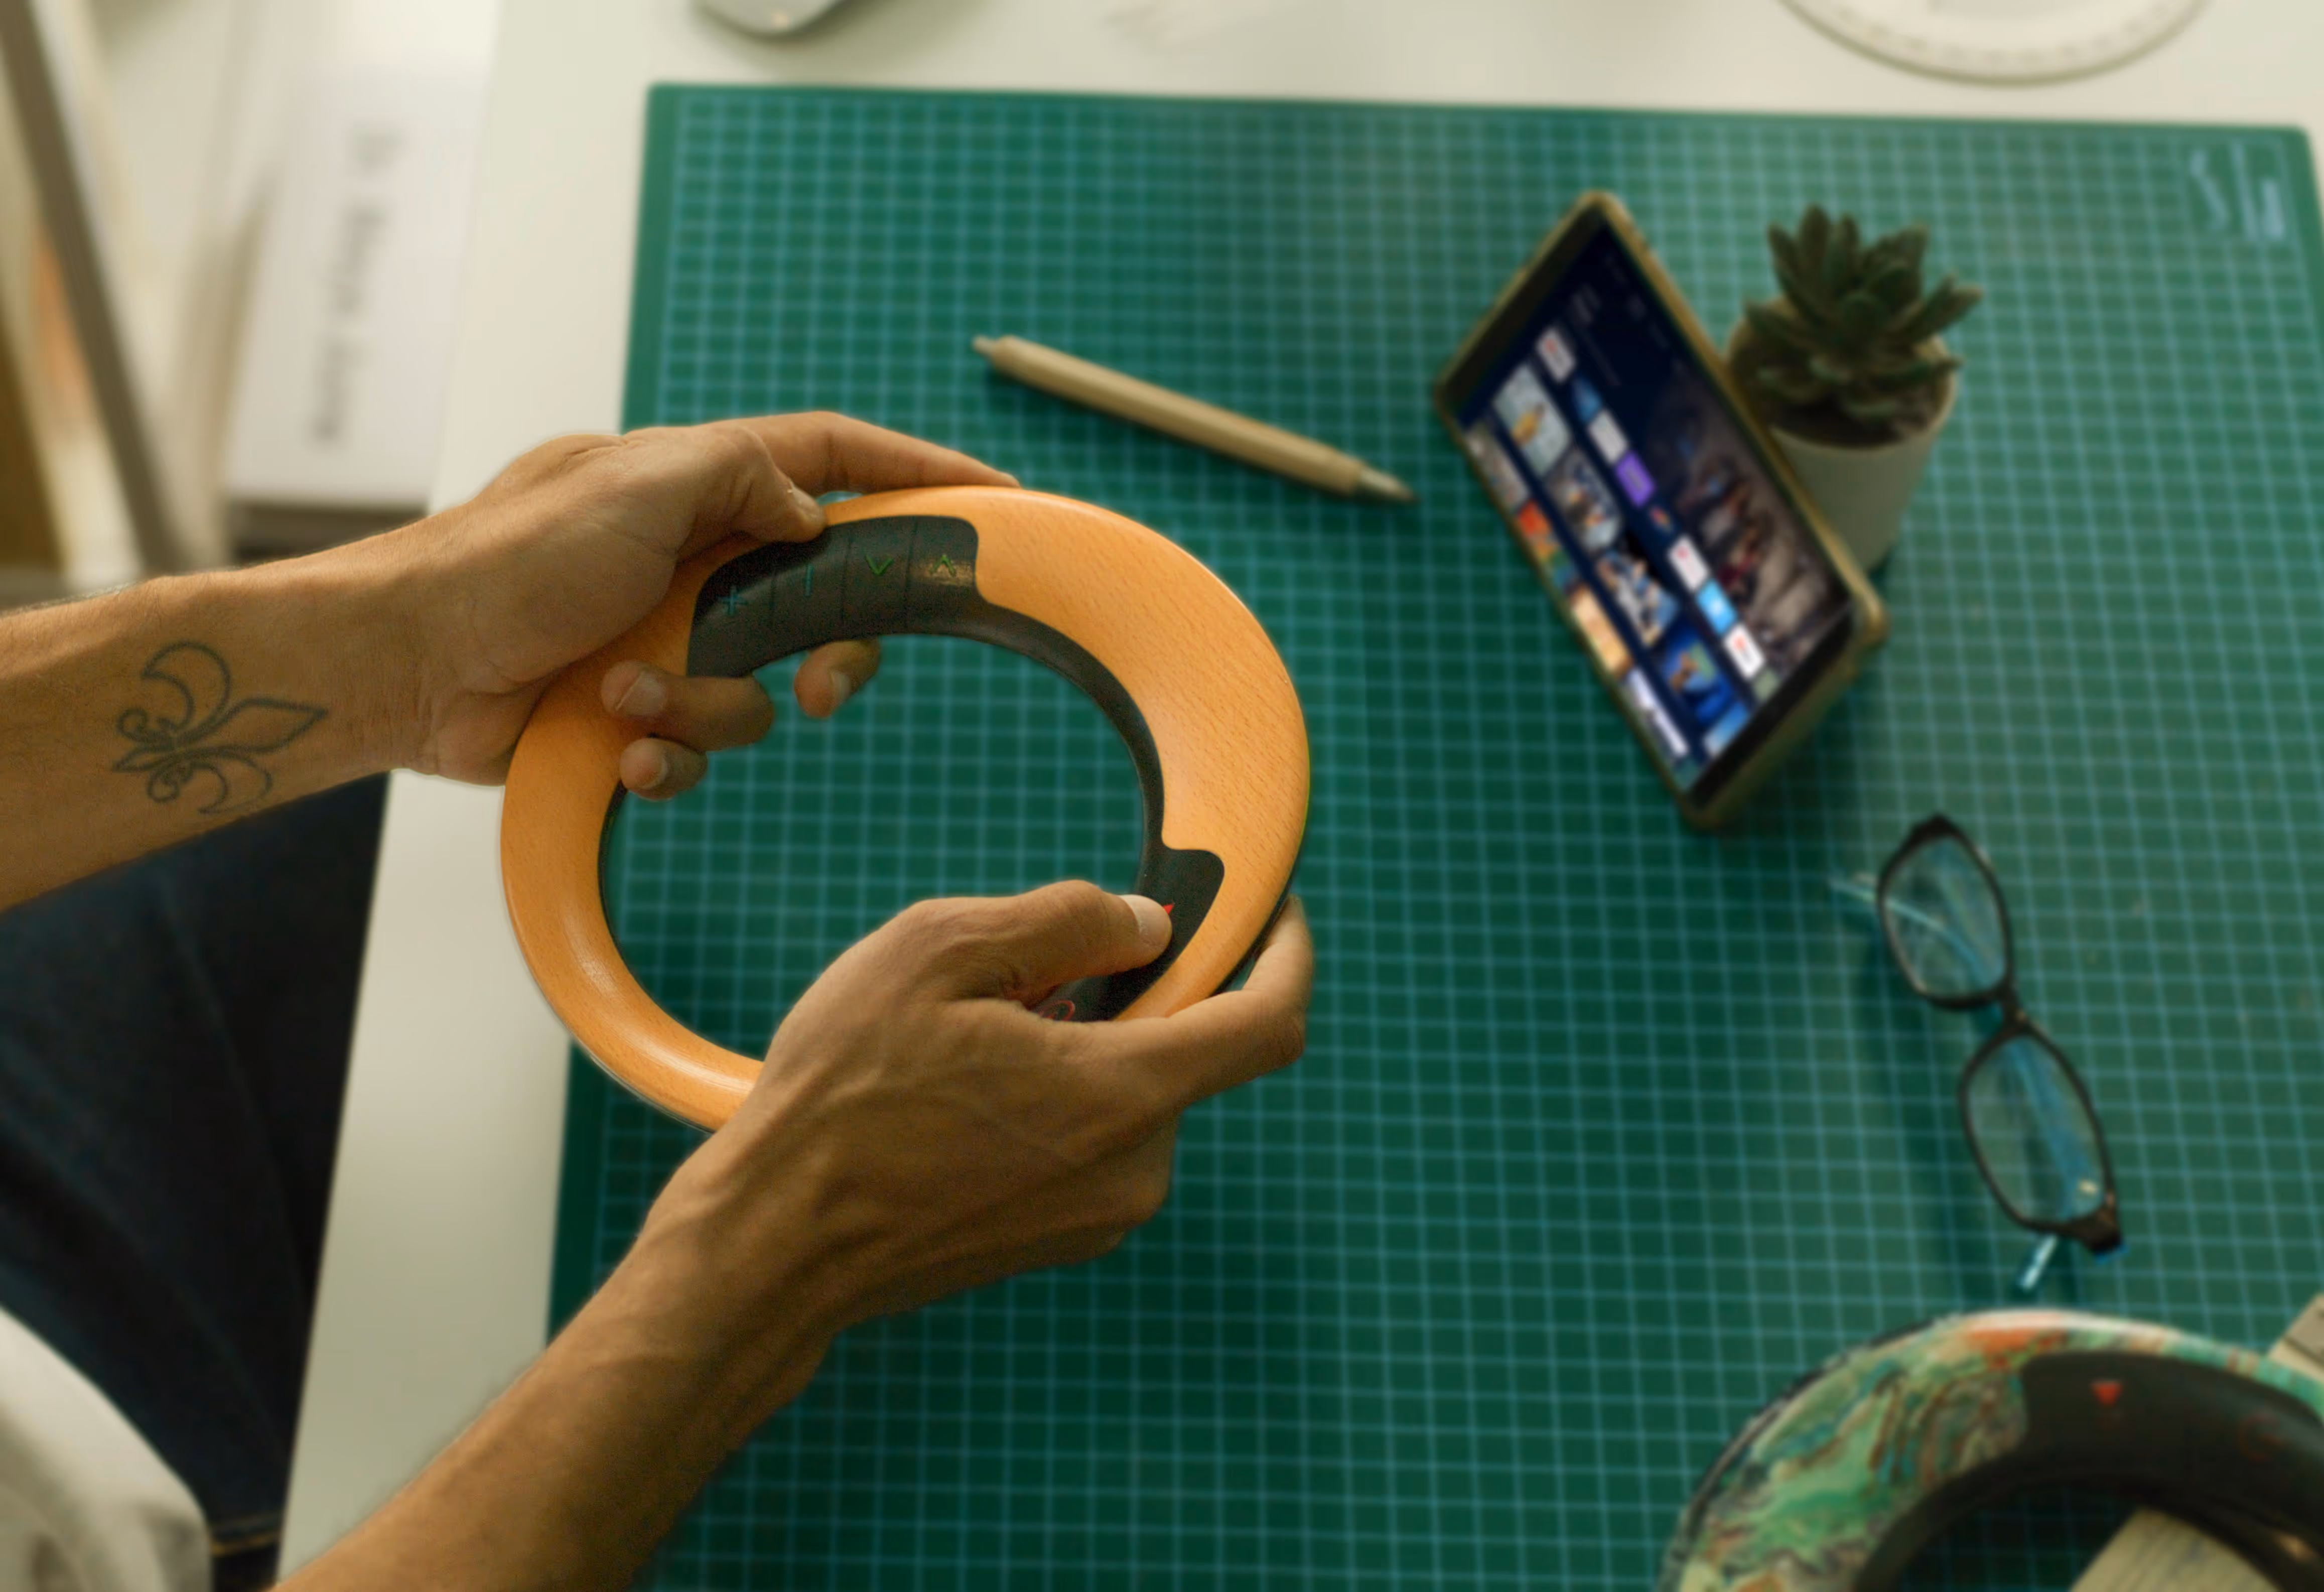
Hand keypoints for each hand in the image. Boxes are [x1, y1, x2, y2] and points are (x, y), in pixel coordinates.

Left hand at [371, 413, 1014, 791]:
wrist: (408, 663)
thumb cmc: (505, 561)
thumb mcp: (638, 483)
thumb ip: (743, 476)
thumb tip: (808, 515)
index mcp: (696, 484)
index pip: (831, 461)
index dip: (915, 478)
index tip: (994, 502)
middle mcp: (689, 556)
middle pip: (821, 597)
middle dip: (829, 650)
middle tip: (821, 687)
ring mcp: (663, 634)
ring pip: (761, 689)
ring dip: (706, 705)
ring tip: (626, 697)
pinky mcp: (633, 711)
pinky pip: (699, 747)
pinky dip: (669, 755)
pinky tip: (622, 749)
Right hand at [627, 885, 1313, 1412]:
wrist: (774, 1244)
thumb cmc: (842, 1095)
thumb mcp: (938, 950)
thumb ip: (1066, 918)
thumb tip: (1147, 925)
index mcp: (1124, 1095)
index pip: (1268, 1021)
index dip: (1285, 951)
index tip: (1268, 907)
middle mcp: (1134, 1170)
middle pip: (1186, 1047)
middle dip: (1132, 989)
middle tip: (1028, 965)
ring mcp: (1098, 1216)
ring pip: (1130, 1090)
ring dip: (1081, 1040)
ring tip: (967, 1033)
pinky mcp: (1058, 1237)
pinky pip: (1091, 1138)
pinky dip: (1056, 1091)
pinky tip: (960, 1086)